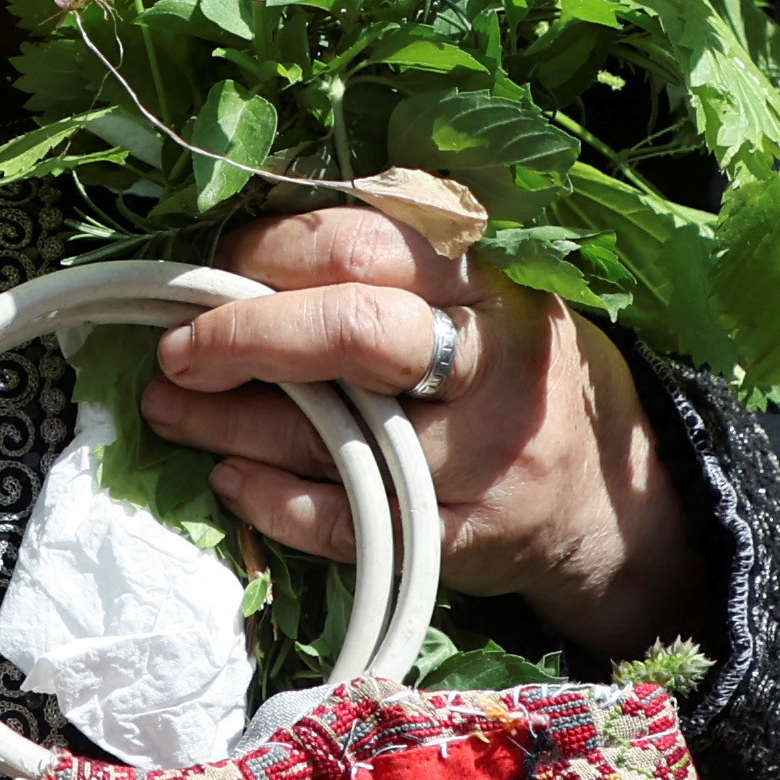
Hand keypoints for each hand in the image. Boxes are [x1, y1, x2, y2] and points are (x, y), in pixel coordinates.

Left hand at [137, 171, 705, 661]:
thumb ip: (379, 262)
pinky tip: (231, 479)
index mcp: (487, 276)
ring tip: (172, 410)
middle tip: (178, 350)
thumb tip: (228, 256)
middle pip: (359, 330)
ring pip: (340, 435)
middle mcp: (495, 359)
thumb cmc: (505, 367)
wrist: (607, 491)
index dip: (270, 253)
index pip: (365, 244)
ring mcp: (486, 453)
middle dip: (247, 335)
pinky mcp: (468, 535)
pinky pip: (353, 522)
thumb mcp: (474, 290)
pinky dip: (276, 501)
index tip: (214, 270)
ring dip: (231, 424)